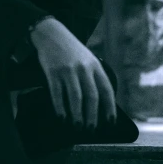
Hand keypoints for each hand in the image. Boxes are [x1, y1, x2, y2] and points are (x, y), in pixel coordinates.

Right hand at [30, 17, 116, 131]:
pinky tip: (62, 116)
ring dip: (77, 115)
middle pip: (91, 96)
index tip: (110, 122)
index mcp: (95, 66)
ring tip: (77, 126)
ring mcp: (68, 70)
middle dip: (92, 115)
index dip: (109, 108)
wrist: (52, 34)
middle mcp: (83, 68)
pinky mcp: (53, 72)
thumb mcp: (88, 59)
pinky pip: (57, 93)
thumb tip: (99, 104)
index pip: (106, 90)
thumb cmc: (71, 51)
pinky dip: (60, 107)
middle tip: (91, 129)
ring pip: (75, 97)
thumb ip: (94, 77)